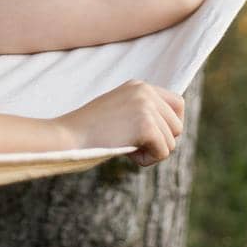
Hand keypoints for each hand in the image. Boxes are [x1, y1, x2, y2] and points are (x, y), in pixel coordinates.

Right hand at [54, 79, 185, 166]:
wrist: (68, 137)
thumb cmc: (89, 132)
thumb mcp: (119, 112)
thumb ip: (141, 113)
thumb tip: (173, 129)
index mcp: (139, 86)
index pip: (178, 104)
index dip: (171, 125)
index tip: (155, 137)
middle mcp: (146, 91)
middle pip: (177, 125)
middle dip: (161, 142)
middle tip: (136, 146)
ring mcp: (146, 106)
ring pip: (171, 141)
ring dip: (152, 153)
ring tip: (127, 148)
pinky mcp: (146, 125)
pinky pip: (163, 152)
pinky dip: (147, 160)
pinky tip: (129, 155)